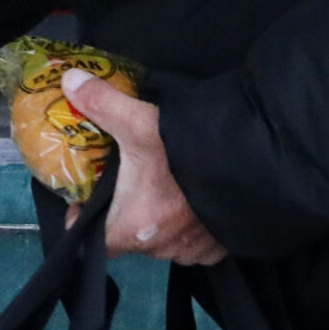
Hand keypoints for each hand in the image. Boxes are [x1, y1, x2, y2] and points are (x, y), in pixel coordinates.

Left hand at [59, 68, 228, 266]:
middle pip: (128, 238)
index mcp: (133, 227)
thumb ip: (101, 102)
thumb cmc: (189, 151)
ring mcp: (194, 251)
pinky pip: (194, 244)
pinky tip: (191, 199)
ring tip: (160, 186)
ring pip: (162, 240)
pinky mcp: (222, 249)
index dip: (85, 220)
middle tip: (124, 180)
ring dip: (158, 219)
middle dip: (123, 213)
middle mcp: (162, 248)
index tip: (86, 197)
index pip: (94, 242)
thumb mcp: (139, 122)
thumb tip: (69, 79)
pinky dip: (189, 226)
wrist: (258, 163)